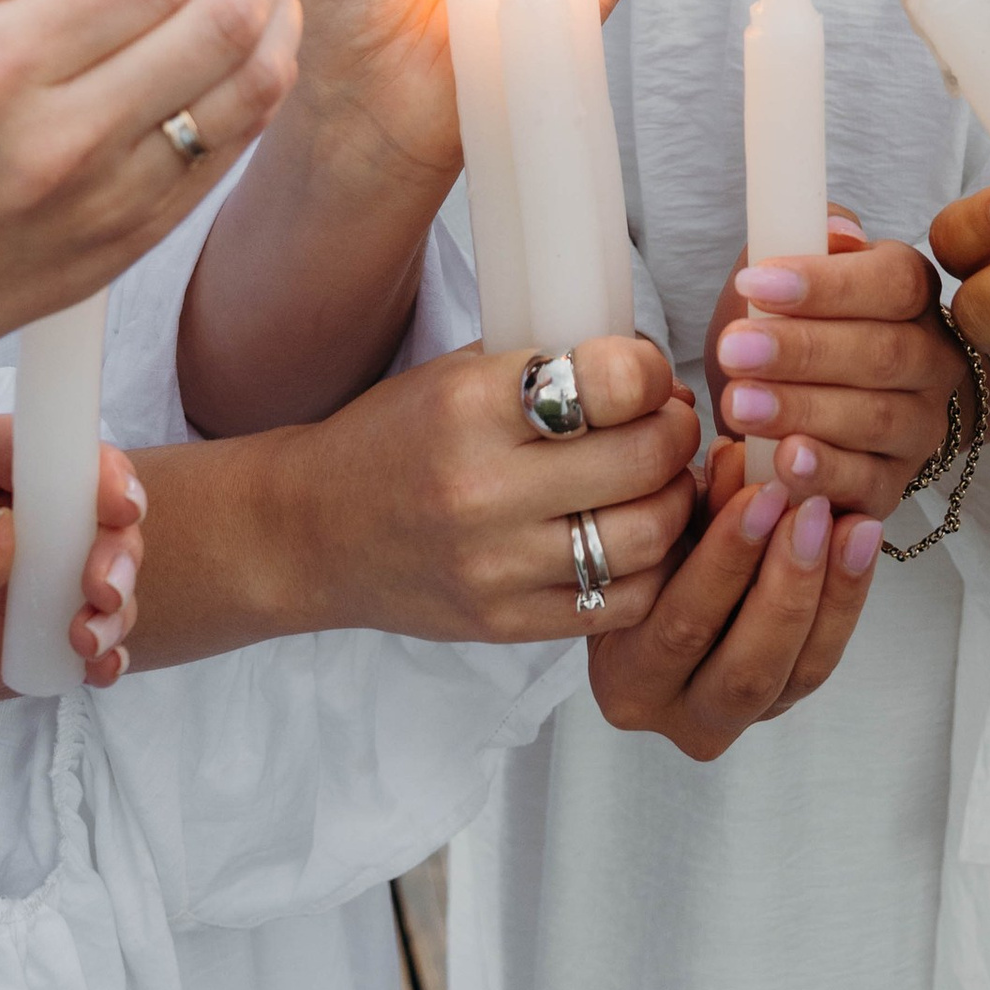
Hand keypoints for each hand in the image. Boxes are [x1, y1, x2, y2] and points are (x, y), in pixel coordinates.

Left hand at [0, 414, 145, 757]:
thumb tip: (5, 541)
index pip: (32, 445)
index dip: (84, 467)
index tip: (115, 503)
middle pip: (78, 508)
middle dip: (110, 542)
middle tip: (99, 587)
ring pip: (85, 573)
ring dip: (111, 599)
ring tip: (89, 634)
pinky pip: (65, 638)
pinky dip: (96, 651)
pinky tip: (95, 665)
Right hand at [136, 333, 706, 653]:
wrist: (312, 531)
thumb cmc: (392, 438)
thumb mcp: (457, 375)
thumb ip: (550, 367)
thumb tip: (653, 371)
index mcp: (469, 407)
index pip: (613, 383)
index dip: (651, 372)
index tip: (646, 375)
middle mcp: (483, 490)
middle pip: (644, 460)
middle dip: (677, 432)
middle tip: (668, 424)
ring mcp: (497, 567)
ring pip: (648, 536)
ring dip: (674, 501)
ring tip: (658, 481)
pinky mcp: (507, 622)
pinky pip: (622, 602)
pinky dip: (651, 568)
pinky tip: (634, 537)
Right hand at [589, 465, 883, 755]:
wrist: (652, 598)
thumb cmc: (641, 558)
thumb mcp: (658, 530)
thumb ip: (696, 505)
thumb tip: (738, 456)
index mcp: (626, 682)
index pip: (683, 626)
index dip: (727, 558)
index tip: (762, 492)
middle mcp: (681, 719)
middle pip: (747, 668)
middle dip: (788, 584)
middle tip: (813, 509)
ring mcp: (740, 720)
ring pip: (800, 673)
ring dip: (832, 592)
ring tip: (853, 524)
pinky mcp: (783, 706)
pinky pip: (822, 662)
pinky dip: (847, 600)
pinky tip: (861, 542)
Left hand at [706, 211, 961, 519]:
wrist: (795, 401)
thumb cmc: (789, 326)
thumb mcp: (783, 274)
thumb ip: (802, 236)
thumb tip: (832, 228)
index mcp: (911, 291)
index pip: (892, 282)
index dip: (826, 285)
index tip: (754, 284)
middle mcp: (931, 359)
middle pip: (884, 353)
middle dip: (802, 351)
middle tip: (732, 350)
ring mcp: (921, 425)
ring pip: (876, 418)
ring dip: (803, 411)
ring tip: (740, 404)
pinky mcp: (897, 483)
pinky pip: (869, 484)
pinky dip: (826, 475)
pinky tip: (784, 462)